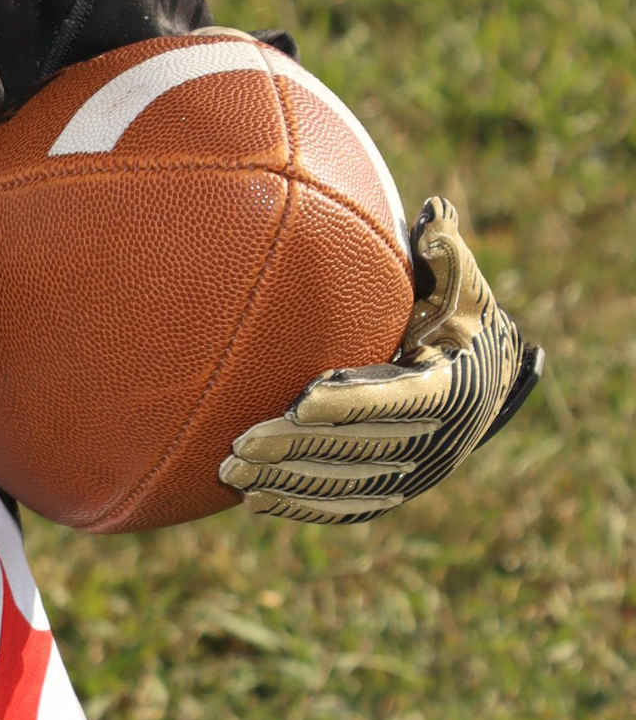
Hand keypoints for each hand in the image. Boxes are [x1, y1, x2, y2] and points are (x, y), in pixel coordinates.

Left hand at [218, 198, 542, 524]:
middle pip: (358, 448)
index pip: (397, 399)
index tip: (302, 401)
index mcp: (451, 388)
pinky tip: (256, 500)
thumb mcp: (461, 284)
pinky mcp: (393, 491)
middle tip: (239, 443)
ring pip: (344, 484)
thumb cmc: (458, 318)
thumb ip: (445, 251)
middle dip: (297, 448)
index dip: (351, 401)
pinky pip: (344, 505)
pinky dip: (302, 505)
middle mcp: (435, 440)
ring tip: (231, 471)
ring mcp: (413, 472)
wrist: (488, 380)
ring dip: (286, 481)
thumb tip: (434, 214)